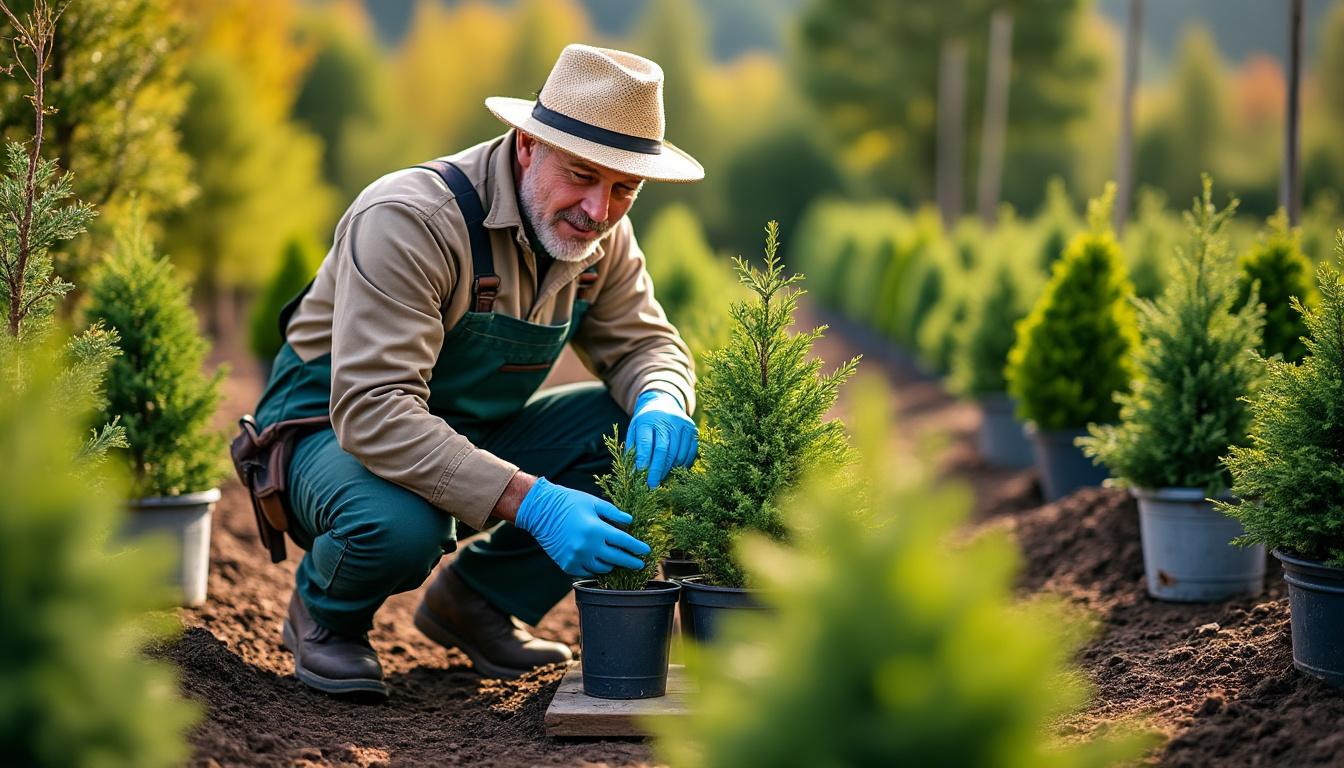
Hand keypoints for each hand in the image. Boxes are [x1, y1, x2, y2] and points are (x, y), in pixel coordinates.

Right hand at [514, 477, 650, 576]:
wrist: (540, 511)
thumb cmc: (568, 502)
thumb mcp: (593, 502)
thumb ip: (613, 513)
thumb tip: (630, 522)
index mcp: (596, 529)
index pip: (624, 542)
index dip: (637, 548)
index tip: (647, 551)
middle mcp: (587, 547)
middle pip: (617, 559)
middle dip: (631, 562)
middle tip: (640, 564)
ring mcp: (577, 558)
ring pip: (603, 568)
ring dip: (613, 564)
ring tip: (617, 560)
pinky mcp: (567, 565)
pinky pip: (588, 572)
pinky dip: (596, 568)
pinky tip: (600, 562)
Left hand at [625, 389, 697, 487]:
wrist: (663, 403)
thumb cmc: (646, 423)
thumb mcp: (634, 431)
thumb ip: (633, 450)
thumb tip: (633, 475)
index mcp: (647, 420)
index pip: (646, 443)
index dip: (643, 461)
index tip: (640, 476)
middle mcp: (666, 420)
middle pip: (663, 450)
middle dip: (657, 471)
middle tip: (652, 485)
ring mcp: (682, 425)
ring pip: (677, 454)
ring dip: (669, 470)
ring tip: (661, 478)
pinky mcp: (693, 430)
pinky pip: (690, 453)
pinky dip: (682, 465)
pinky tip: (674, 469)